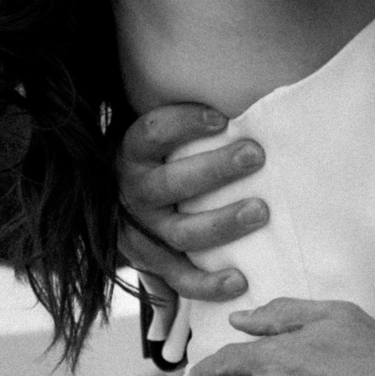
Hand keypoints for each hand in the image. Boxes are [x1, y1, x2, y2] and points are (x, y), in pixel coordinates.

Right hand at [115, 103, 269, 305]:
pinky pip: (179, 279)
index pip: (150, 133)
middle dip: (216, 168)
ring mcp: (140, 232)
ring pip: (181, 232)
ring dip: (222, 223)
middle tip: (256, 155)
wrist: (114, 208)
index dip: (183, 123)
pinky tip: (240, 280)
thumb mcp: (156, 139)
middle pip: (171, 183)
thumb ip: (184, 123)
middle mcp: (132, 192)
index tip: (222, 118)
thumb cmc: (157, 160)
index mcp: (130, 154)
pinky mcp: (151, 264)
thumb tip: (240, 92)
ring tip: (260, 211)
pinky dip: (208, 283)